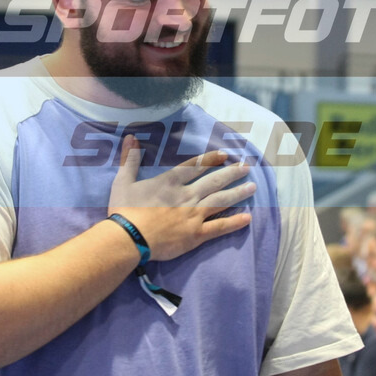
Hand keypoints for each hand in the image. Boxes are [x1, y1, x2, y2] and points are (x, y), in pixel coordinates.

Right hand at [108, 136, 255, 261]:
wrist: (129, 238)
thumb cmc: (124, 210)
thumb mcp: (123, 181)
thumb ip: (130, 159)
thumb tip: (131, 137)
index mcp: (170, 182)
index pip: (195, 166)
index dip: (211, 159)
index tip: (225, 154)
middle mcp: (186, 195)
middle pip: (214, 181)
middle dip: (232, 173)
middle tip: (247, 168)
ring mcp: (193, 215)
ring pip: (221, 201)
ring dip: (238, 193)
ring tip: (253, 187)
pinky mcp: (196, 234)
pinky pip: (219, 227)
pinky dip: (234, 222)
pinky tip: (247, 218)